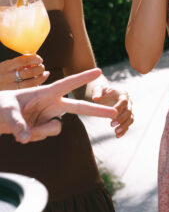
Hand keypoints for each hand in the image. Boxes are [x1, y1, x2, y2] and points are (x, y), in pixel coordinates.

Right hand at [0, 53, 49, 91]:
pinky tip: (39, 81)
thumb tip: (35, 58)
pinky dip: (36, 85)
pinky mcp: (13, 94)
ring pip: (29, 84)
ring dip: (40, 78)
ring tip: (45, 73)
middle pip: (28, 73)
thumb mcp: (6, 65)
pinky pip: (27, 90)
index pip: (23, 61)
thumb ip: (18, 63)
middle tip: (42, 66)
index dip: (34, 59)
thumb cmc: (0, 73)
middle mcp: (7, 77)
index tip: (40, 59)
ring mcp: (10, 87)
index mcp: (6, 66)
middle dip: (39, 69)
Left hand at [1, 68, 116, 142]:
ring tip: (23, 132)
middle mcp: (51, 104)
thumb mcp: (7, 111)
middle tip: (114, 112)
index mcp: (46, 92)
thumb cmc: (0, 105)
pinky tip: (23, 134)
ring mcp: (48, 117)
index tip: (99, 72)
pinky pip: (45, 136)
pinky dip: (33, 137)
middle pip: (79, 107)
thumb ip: (17, 124)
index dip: (83, 78)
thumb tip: (26, 139)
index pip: (68, 84)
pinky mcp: (43, 128)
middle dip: (97, 110)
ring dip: (41, 132)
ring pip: (55, 128)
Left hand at [90, 83, 133, 137]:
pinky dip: (124, 131)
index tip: (112, 114)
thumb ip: (97, 92)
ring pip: (130, 119)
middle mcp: (128, 102)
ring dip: (124, 126)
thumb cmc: (102, 91)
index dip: (119, 108)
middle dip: (121, 119)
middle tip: (111, 124)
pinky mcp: (126, 117)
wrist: (106, 95)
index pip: (124, 101)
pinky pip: (127, 124)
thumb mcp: (98, 88)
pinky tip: (117, 136)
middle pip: (129, 111)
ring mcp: (128, 110)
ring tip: (116, 132)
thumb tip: (95, 98)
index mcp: (123, 94)